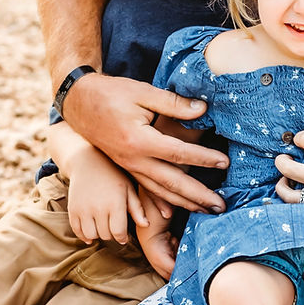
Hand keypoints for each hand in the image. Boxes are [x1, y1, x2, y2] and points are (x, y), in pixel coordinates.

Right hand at [63, 73, 226, 214]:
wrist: (79, 103)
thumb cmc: (112, 94)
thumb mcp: (143, 92)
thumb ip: (174, 104)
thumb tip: (203, 109)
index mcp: (139, 140)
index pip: (178, 153)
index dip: (203, 158)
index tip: (224, 163)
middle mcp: (134, 160)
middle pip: (171, 183)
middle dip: (198, 196)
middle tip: (221, 206)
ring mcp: (129, 167)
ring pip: (160, 191)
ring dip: (184, 203)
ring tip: (206, 211)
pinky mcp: (126, 168)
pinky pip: (146, 190)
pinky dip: (161, 202)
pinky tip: (172, 212)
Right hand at [66, 147, 146, 244]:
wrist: (88, 162)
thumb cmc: (113, 175)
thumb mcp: (129, 189)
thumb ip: (137, 208)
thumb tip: (146, 225)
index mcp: (115, 203)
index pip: (119, 233)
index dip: (122, 238)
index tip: (123, 236)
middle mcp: (98, 208)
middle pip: (105, 235)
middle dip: (111, 235)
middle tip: (113, 228)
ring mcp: (83, 209)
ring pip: (91, 235)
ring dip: (98, 235)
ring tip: (103, 228)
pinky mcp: (72, 209)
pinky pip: (77, 230)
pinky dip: (84, 235)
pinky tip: (91, 231)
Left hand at [274, 109, 303, 228]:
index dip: (299, 136)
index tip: (302, 138)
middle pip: (289, 168)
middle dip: (281, 160)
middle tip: (283, 156)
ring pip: (290, 194)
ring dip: (282, 184)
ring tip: (284, 177)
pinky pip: (301, 210)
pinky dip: (292, 202)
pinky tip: (295, 194)